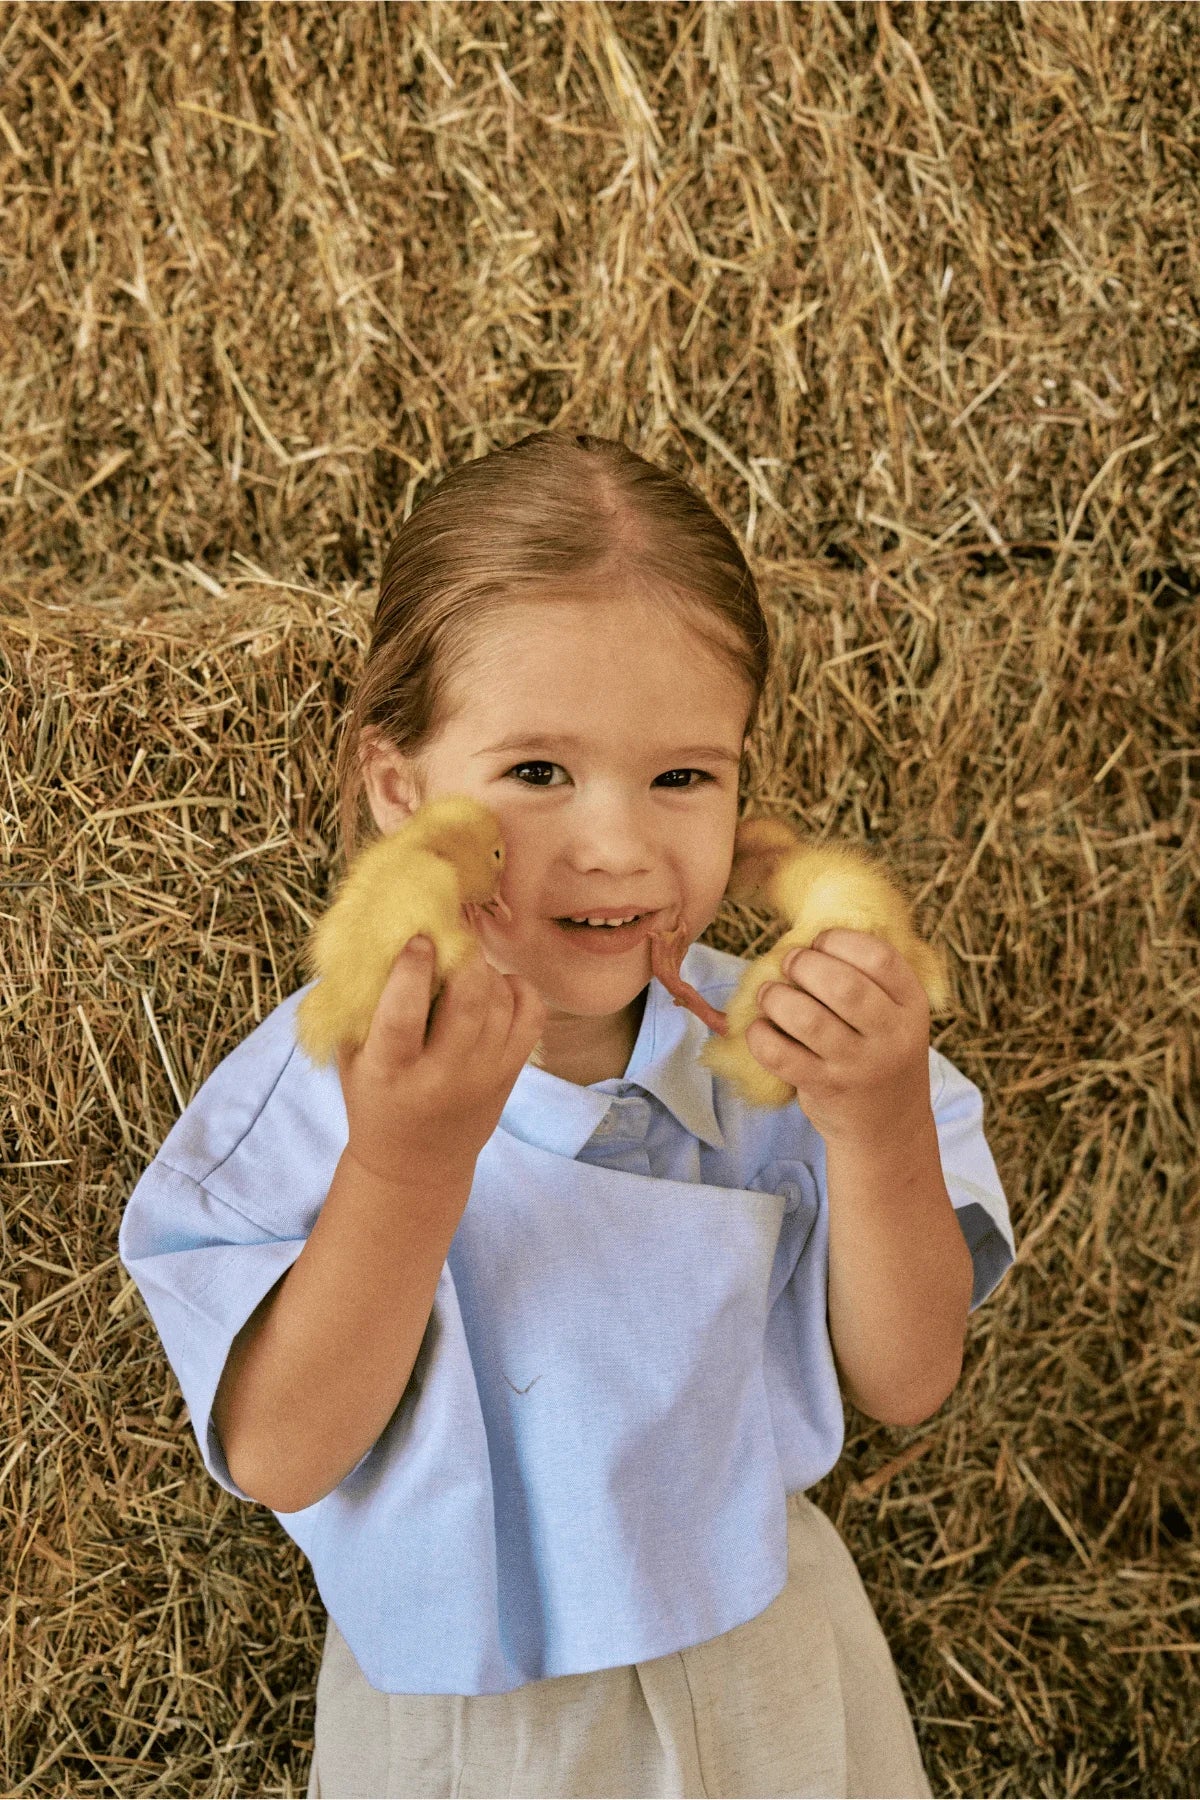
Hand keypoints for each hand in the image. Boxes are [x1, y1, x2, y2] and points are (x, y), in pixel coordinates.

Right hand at [337, 938, 547, 1188]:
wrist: (415, 1165)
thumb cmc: (375, 1099)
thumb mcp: (352, 1059)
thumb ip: (360, 1006)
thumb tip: (376, 938)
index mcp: (389, 1070)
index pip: (403, 1015)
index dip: (413, 970)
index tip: (419, 938)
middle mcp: (441, 1075)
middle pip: (469, 1001)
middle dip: (464, 957)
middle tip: (453, 937)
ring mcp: (483, 1076)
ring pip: (501, 1003)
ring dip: (485, 970)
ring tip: (466, 964)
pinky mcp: (510, 1076)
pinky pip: (531, 1017)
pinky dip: (519, 989)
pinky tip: (497, 985)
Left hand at [745, 929, 932, 1150]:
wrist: (888, 1125)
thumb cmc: (879, 1052)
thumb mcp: (893, 1015)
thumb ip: (867, 979)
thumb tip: (804, 935)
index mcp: (912, 1005)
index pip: (880, 958)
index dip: (840, 941)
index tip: (819, 942)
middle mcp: (891, 1035)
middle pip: (843, 986)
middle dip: (805, 964)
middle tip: (790, 962)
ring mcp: (858, 1065)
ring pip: (808, 1019)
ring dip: (777, 997)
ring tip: (769, 993)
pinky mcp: (825, 1088)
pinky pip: (782, 1056)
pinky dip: (760, 1035)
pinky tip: (758, 1027)